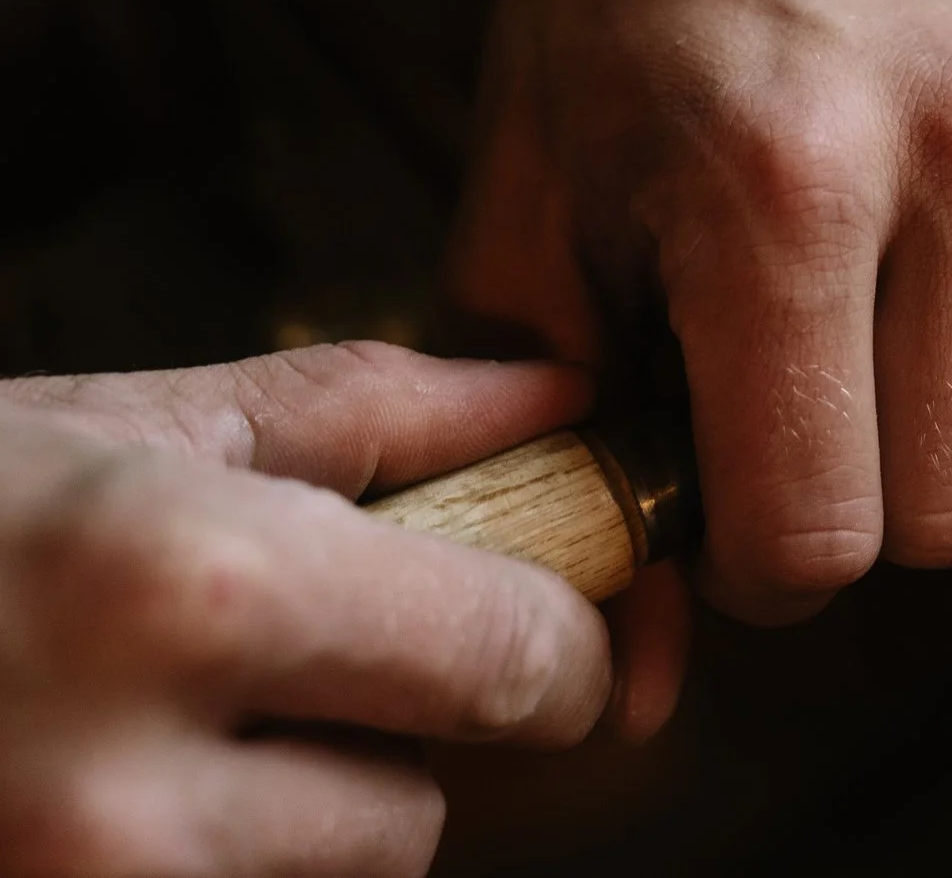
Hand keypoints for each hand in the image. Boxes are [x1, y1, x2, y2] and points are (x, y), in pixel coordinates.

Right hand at [0, 343, 613, 877]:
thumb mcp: (126, 423)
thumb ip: (367, 411)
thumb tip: (559, 405)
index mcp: (188, 593)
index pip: (505, 661)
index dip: (553, 640)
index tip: (543, 615)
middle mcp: (132, 791)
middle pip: (411, 817)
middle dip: (388, 737)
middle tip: (283, 662)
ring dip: (281, 820)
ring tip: (155, 722)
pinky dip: (205, 860)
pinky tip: (105, 780)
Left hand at [447, 0, 951, 629]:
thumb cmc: (628, 36)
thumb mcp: (526, 226)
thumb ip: (556, 450)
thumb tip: (631, 679)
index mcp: (780, 189)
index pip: (822, 526)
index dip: (766, 564)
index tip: (738, 502)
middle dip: (882, 515)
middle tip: (827, 428)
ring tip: (935, 380)